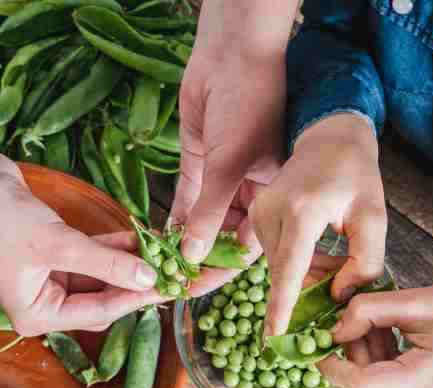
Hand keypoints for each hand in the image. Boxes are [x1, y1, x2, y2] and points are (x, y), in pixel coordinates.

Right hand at [0, 98, 160, 335]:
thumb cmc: (2, 220)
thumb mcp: (59, 245)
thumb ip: (106, 263)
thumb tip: (149, 278)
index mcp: (36, 316)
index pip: (98, 313)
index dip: (135, 298)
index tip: (170, 287)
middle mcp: (41, 304)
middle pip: (100, 299)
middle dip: (131, 283)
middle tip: (169, 271)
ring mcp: (46, 279)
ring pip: (97, 277)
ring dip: (124, 263)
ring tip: (159, 250)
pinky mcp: (51, 254)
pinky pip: (89, 257)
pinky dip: (109, 248)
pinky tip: (137, 238)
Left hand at [171, 0, 298, 286]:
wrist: (232, 52)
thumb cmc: (248, 104)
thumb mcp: (230, 165)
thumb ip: (210, 212)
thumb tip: (193, 255)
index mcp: (274, 192)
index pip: (251, 243)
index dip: (226, 269)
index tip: (202, 290)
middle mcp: (250, 189)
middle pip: (224, 236)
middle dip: (201, 260)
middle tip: (174, 284)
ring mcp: (224, 176)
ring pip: (204, 219)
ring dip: (184, 241)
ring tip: (161, 266)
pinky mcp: (201, 161)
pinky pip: (188, 198)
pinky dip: (175, 217)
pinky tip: (158, 238)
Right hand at [250, 112, 386, 336]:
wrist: (328, 139)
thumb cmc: (355, 174)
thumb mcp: (374, 217)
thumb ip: (364, 262)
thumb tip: (340, 295)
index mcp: (301, 211)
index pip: (289, 268)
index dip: (282, 305)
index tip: (274, 336)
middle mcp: (270, 211)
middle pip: (284, 272)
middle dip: (309, 288)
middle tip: (340, 285)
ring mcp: (258, 213)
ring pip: (278, 266)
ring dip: (304, 274)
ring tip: (333, 259)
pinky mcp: (255, 215)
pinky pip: (274, 254)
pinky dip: (296, 262)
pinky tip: (317, 250)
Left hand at [319, 278, 432, 387]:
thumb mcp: (415, 300)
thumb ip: (367, 312)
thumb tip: (332, 330)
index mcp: (429, 380)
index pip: (361, 385)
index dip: (332, 367)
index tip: (317, 346)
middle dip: (349, 363)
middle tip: (356, 329)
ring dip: (364, 366)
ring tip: (382, 331)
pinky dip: (379, 371)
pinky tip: (391, 343)